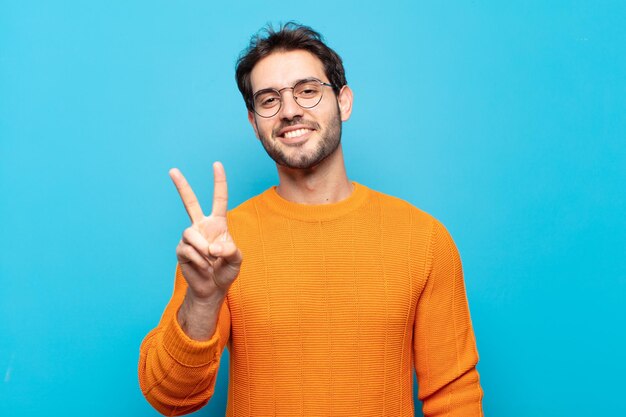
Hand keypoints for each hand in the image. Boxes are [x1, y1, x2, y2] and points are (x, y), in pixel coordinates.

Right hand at [170, 162, 241, 301]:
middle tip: (173, 170)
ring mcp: (190, 238)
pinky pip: (188, 250)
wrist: (213, 289)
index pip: (218, 199)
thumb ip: (230, 251)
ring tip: (210, 261)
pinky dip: (199, 261)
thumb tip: (211, 248)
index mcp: (218, 224)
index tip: (217, 165)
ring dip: (202, 249)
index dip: (219, 182)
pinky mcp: (181, 250)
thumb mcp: (237, 260)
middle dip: (181, 186)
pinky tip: (204, 268)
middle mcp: (202, 226)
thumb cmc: (226, 271)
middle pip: (190, 202)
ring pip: (191, 233)